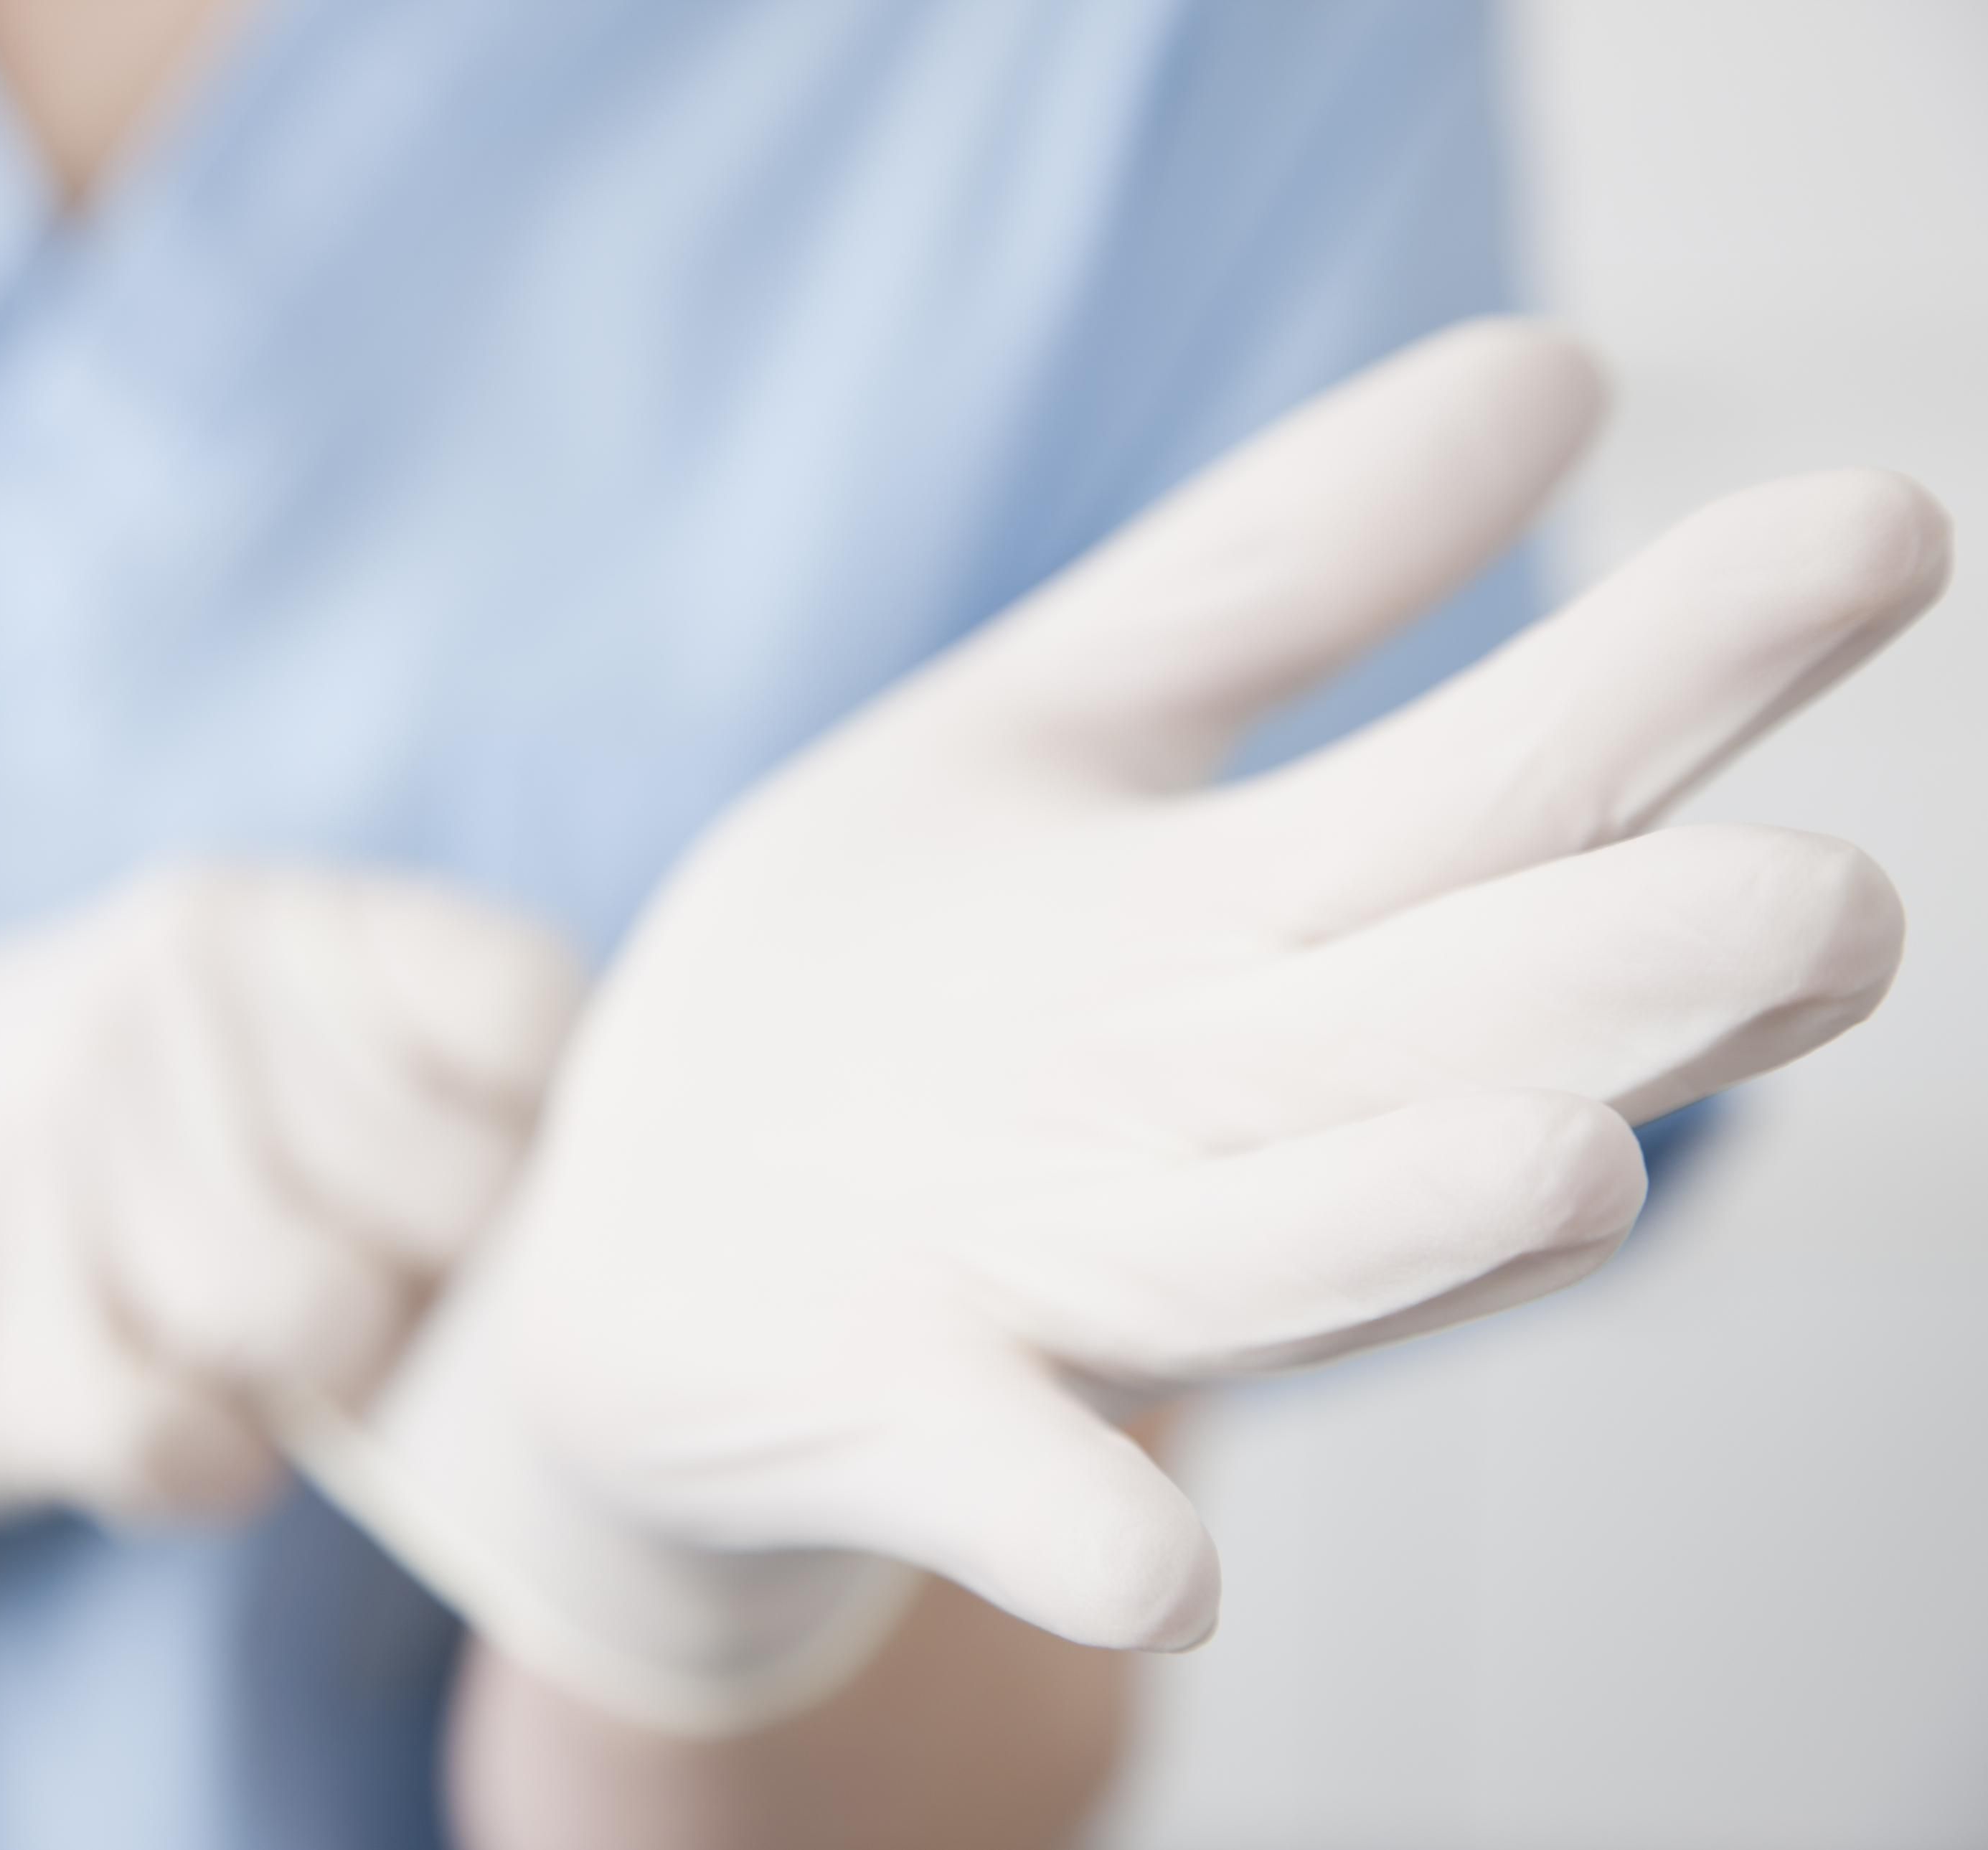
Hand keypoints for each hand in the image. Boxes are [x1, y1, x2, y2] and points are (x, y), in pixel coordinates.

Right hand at [0, 865, 581, 1654]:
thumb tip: (658, 1167)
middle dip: (455, 1280)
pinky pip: (192, 1440)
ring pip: (331, 1325)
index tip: (521, 1183)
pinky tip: (197, 1414)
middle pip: (459, 1197)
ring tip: (287, 1346)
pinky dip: (221, 1461)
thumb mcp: (278, 1022)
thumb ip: (453, 1058)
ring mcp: (63, 1159)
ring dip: (339, 1374)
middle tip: (393, 1290)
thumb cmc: (154, 1131)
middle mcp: (167, 1002)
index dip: (564, 1134)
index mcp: (273, 922)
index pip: (529, 1012)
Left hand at [292, 320, 1950, 1732]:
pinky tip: (1159, 1571)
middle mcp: (1192, 1107)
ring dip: (1400, 1222)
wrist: (636, 1263)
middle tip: (1833, 911)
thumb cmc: (882, 994)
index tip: (1876, 530)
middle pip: (1428, 1027)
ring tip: (1566, 1168)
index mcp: (1250, 923)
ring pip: (1260, 1248)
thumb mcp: (1055, 732)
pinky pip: (1003, 1483)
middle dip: (1620, 981)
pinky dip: (1074, 1524)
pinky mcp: (892, 1408)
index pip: (1494, 789)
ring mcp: (1048, 1270)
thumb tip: (1555, 361)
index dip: (1678, 672)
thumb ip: (1283, 568)